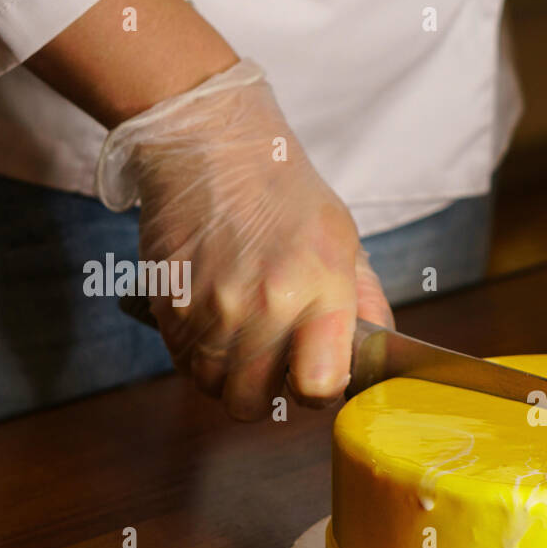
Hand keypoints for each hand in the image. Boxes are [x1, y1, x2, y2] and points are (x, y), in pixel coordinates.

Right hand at [96, 59, 392, 419]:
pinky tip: (214, 322)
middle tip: (275, 361)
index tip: (316, 375)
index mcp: (317, 289)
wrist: (209, 145)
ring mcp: (208, 308)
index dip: (318, 390)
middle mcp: (261, 305)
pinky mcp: (166, 304)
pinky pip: (181, 362)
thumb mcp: (344, 240)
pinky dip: (198, 355)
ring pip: (213, 388)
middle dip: (267, 391)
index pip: (317, 387)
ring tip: (243, 339)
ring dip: (228, 376)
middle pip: (254, 402)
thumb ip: (365, 305)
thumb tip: (379, 359)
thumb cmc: (284, 193)